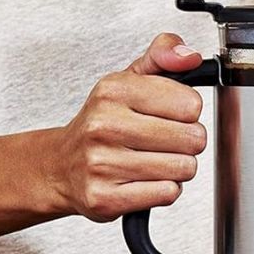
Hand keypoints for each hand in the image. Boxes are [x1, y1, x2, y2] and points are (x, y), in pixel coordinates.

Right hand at [50, 34, 207, 221]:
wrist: (61, 166)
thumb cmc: (103, 123)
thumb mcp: (129, 79)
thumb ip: (163, 55)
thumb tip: (189, 56)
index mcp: (113, 91)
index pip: (191, 104)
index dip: (188, 112)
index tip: (169, 114)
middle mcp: (104, 126)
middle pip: (192, 139)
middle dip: (186, 143)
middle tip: (163, 141)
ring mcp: (102, 164)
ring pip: (184, 168)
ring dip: (177, 168)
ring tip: (152, 160)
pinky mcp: (105, 198)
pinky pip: (168, 193)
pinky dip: (164, 189)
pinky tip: (144, 180)